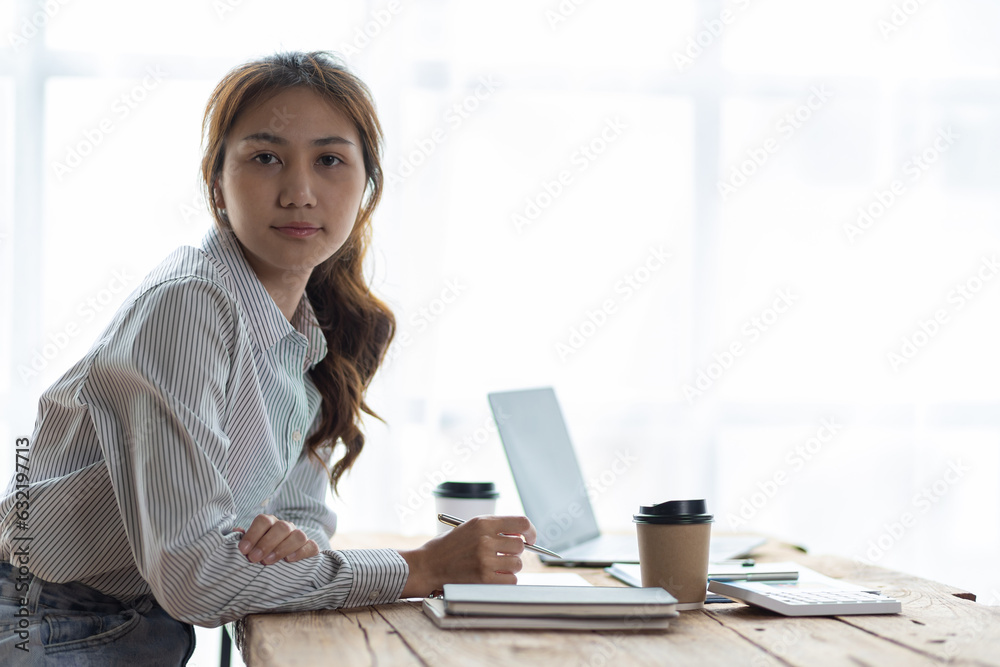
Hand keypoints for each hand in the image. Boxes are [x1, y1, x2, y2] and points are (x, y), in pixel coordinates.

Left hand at [235, 514, 319, 564]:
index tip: (243, 550)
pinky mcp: (310, 548)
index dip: (253, 534)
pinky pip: (311, 546)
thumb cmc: (260, 553)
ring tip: (268, 561)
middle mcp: (286, 527)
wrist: (280, 563)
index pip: (263, 520)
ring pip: (298, 535)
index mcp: (270, 523)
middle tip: (254, 558)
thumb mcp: (250, 546)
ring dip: (282, 548)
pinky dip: (301, 552)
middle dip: (266, 543)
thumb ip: (244, 539)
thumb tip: (236, 531)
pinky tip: (289, 560)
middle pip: (281, 527)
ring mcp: (299, 536)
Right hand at [397, 515, 536, 596]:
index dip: (530, 531)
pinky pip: (511, 580)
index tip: (530, 538)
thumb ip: (495, 529)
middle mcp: (485, 539)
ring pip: (517, 564)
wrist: (428, 565)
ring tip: (494, 566)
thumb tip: (521, 537)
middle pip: (520, 546)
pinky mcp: (483, 578)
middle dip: (515, 552)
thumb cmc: (449, 547)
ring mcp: (484, 559)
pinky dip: (506, 580)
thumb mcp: (470, 528)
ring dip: (510, 567)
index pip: (521, 523)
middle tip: (503, 555)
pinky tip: (492, 576)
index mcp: (483, 523)